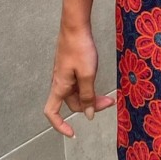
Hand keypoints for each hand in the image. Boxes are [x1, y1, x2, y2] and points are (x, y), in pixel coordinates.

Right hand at [44, 23, 115, 137]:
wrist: (75, 26)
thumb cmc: (79, 49)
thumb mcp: (87, 75)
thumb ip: (87, 96)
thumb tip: (87, 115)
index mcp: (59, 87)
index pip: (51, 113)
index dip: (59, 125)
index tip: (73, 133)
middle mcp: (59, 83)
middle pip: (72, 104)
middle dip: (90, 107)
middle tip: (109, 102)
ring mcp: (65, 76)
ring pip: (77, 94)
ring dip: (92, 97)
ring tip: (109, 96)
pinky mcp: (70, 68)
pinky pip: (79, 84)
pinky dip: (90, 87)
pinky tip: (99, 83)